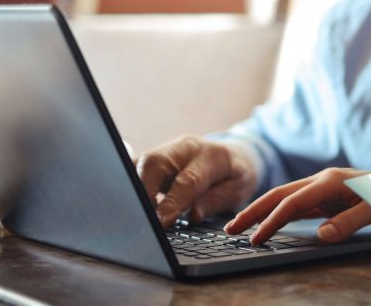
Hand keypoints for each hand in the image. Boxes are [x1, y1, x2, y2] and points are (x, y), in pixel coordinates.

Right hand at [136, 135, 258, 227]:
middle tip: (144, 218)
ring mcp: (168, 151)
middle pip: (155, 163)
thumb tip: (193, 215)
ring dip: (134, 189)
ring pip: (140, 164)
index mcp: (212, 155)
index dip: (173, 202)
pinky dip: (131, 185)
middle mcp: (185, 148)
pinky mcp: (154, 158)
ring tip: (137, 214)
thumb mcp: (239, 189)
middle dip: (144, 191)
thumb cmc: (236, 174)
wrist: (235, 155)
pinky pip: (135, 168)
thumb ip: (216, 201)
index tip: (162, 222)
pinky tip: (133, 204)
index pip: (188, 179)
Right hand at [224, 167, 370, 244]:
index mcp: (331, 181)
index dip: (272, 221)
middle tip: (230, 229)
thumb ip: (349, 222)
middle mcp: (324, 181)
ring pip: (287, 198)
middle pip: (280, 194)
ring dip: (264, 211)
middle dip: (254, 211)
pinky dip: (280, 213)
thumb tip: (320, 235)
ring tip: (242, 227)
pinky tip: (271, 223)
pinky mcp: (329, 196)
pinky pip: (299, 205)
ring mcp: (325, 188)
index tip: (255, 239)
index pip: (293, 202)